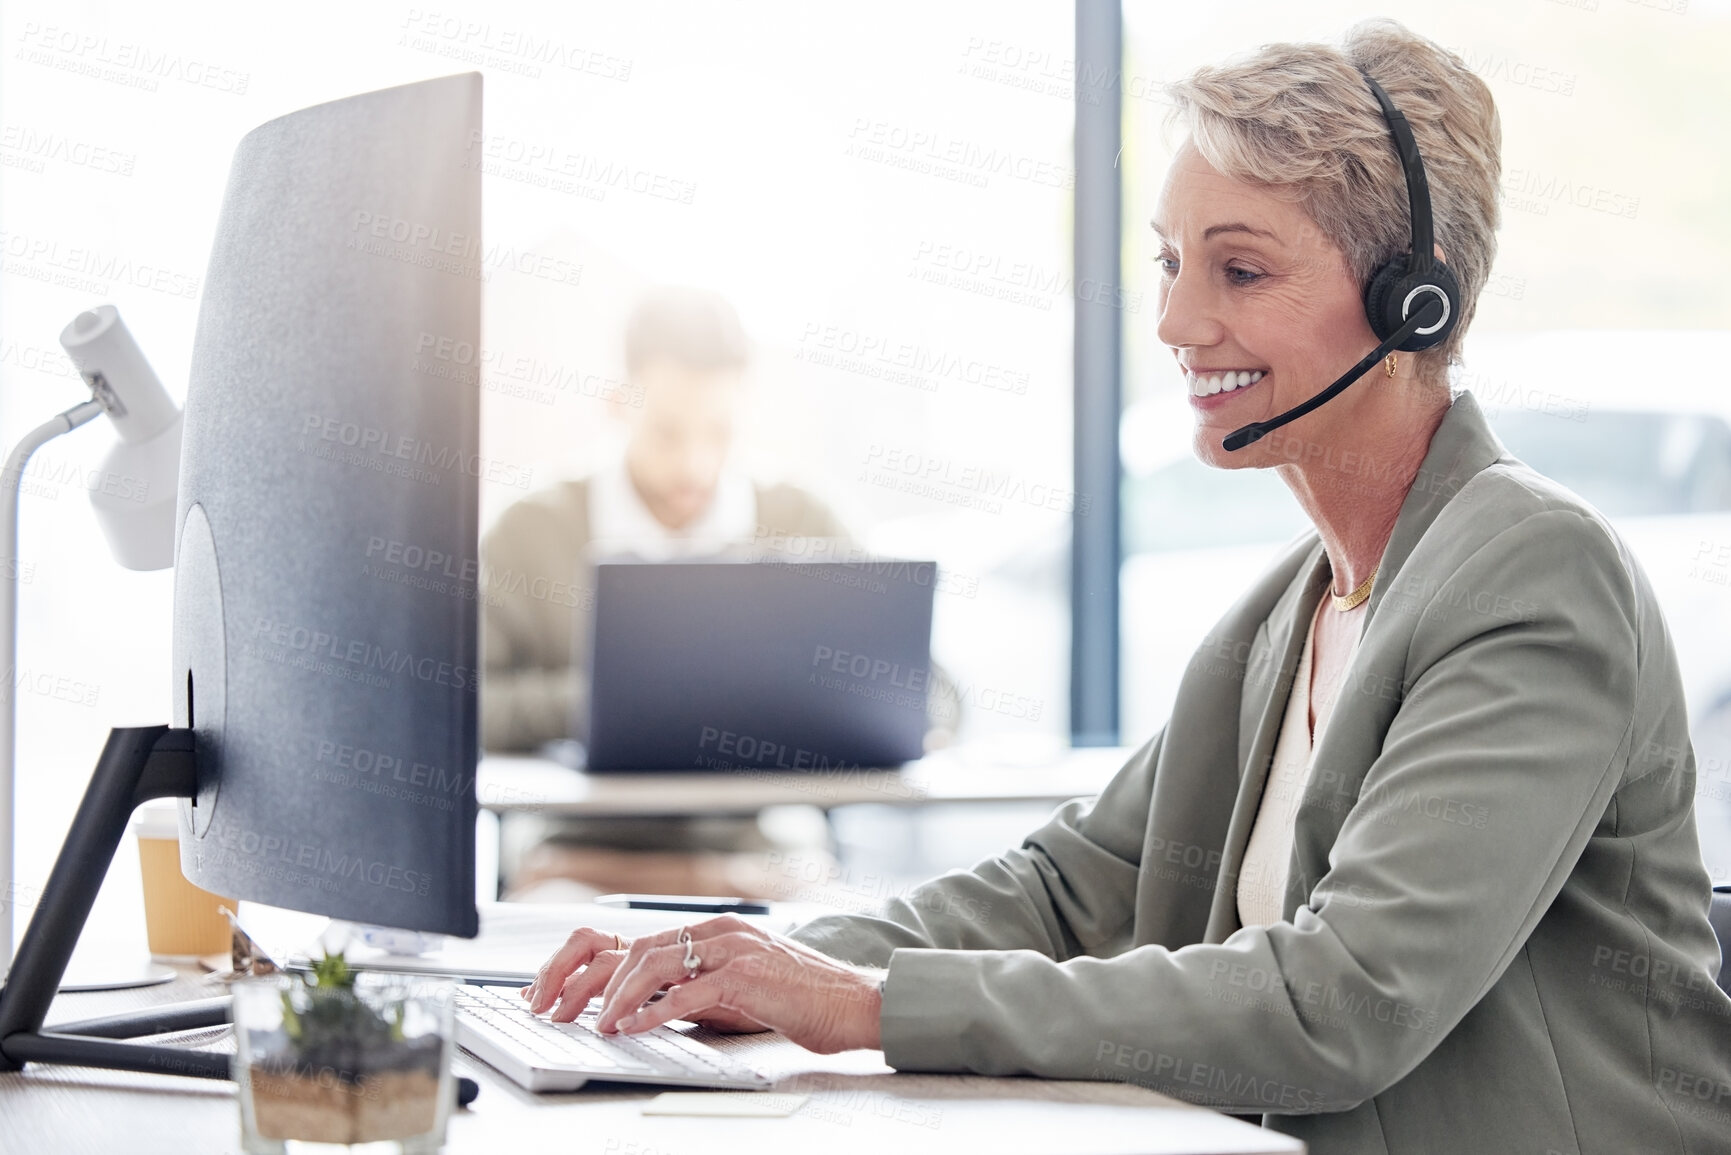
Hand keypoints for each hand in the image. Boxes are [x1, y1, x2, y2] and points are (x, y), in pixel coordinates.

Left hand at [518, 923, 779, 1035]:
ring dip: (620, 998)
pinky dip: (653, 1012)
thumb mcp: (746, 983)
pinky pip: (687, 993)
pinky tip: (633, 1028)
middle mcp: (722, 933)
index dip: (608, 970)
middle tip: (573, 1011)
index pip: (647, 943)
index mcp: (719, 931)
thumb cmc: (805, 998)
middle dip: (599, 982)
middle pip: (641, 949)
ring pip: (657, 965)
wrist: (854, 1001)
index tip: (581, 997)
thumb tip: (660, 1005)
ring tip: (600, 1024)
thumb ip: (705, 984)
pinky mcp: (746, 977)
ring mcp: (734, 951)